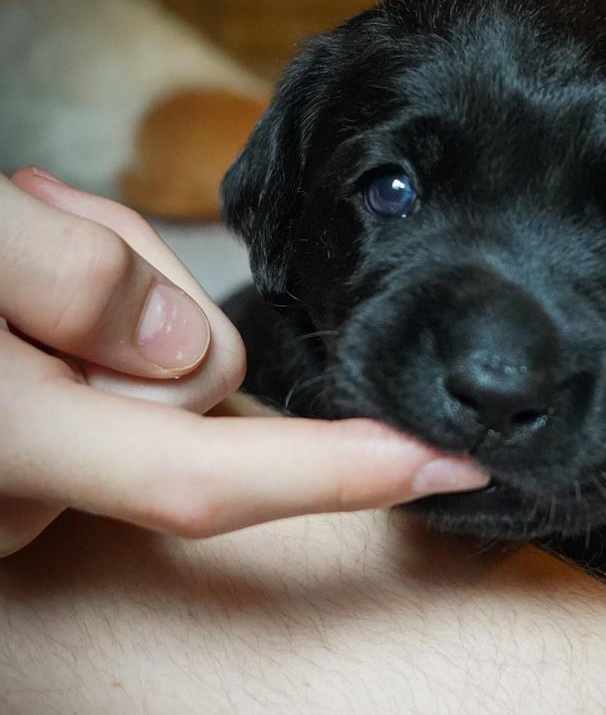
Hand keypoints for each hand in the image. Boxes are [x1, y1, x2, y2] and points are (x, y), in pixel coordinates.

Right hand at [0, 168, 487, 555]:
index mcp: (14, 444)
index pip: (206, 481)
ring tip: (22, 244)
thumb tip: (185, 344)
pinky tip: (26, 290)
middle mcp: (27, 494)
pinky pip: (114, 376)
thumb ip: (66, 278)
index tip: (452, 465)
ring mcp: (26, 481)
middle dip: (162, 288)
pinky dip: (94, 319)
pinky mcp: (30, 449)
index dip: (340, 478)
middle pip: (187, 383)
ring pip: (155, 369)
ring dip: (116, 289)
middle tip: (51, 220)